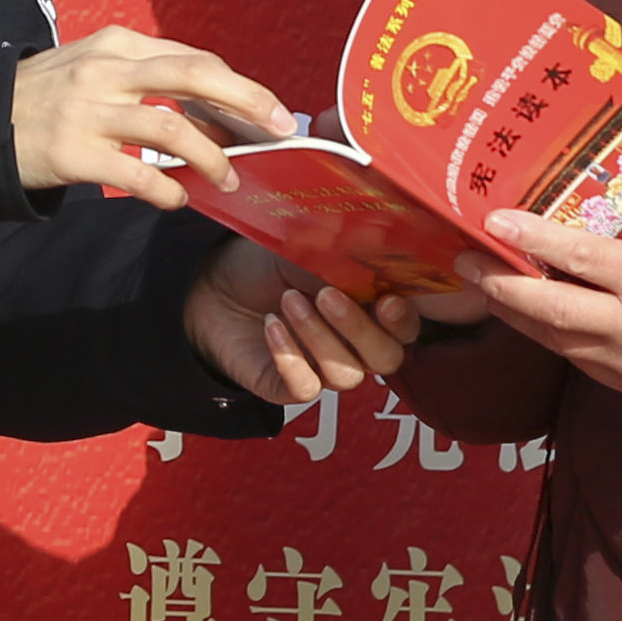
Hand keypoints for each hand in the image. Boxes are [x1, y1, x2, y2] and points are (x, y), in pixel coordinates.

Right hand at [10, 27, 295, 206]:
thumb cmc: (43, 97)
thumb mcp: (92, 68)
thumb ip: (145, 80)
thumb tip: (211, 113)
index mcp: (117, 44)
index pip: (194, 59)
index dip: (240, 87)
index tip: (271, 112)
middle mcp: (105, 70)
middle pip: (194, 75)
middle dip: (246, 102)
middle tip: (277, 130)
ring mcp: (87, 111)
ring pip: (170, 128)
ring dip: (210, 158)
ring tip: (226, 180)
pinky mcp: (71, 152)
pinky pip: (135, 174)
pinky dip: (166, 190)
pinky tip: (176, 199)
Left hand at [186, 240, 421, 404]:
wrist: (215, 287)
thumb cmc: (268, 265)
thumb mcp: (305, 250)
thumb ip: (343, 251)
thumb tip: (376, 232)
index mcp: (370, 310)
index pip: (406, 327)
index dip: (404, 320)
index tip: (388, 301)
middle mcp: (355, 345)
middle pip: (386, 358)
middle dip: (359, 328)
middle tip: (326, 295)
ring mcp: (325, 369)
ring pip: (346, 375)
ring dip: (318, 337)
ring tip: (287, 302)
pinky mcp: (290, 386)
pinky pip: (306, 388)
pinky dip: (290, 358)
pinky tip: (271, 328)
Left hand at [456, 213, 621, 400]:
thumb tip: (594, 189)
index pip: (580, 256)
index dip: (532, 239)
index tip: (494, 222)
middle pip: (551, 308)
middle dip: (500, 285)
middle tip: (465, 260)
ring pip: (554, 338)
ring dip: (513, 312)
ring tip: (483, 284)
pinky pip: (576, 358)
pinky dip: (546, 334)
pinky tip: (526, 313)